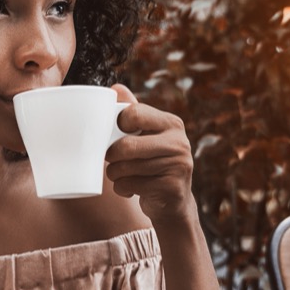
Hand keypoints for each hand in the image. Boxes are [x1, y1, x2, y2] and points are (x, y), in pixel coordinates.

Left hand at [105, 84, 196, 224]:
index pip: (134, 113)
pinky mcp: (171, 188)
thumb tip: (115, 88)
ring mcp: (178, 166)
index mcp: (171, 123)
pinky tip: (132, 189)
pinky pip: (130, 185)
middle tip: (111, 159)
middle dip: (111, 156)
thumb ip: (133, 112)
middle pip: (126, 145)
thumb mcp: (146, 136)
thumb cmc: (151, 163)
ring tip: (121, 175)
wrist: (172, 202)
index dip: (116, 124)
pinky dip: (123, 189)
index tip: (116, 134)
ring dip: (114, 174)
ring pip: (125, 168)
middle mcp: (179, 142)